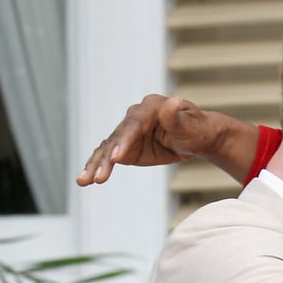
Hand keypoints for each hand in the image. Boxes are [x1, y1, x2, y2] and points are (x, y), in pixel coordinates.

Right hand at [76, 95, 259, 185]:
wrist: (198, 138)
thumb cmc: (197, 130)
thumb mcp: (190, 126)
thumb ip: (176, 117)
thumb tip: (173, 101)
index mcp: (150, 108)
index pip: (134, 125)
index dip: (124, 141)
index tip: (116, 158)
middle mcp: (135, 117)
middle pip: (117, 137)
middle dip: (107, 158)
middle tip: (98, 177)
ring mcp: (128, 132)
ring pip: (108, 148)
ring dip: (95, 165)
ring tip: (84, 181)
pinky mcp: (126, 146)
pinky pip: (108, 156)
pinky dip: (97, 166)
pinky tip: (85, 179)